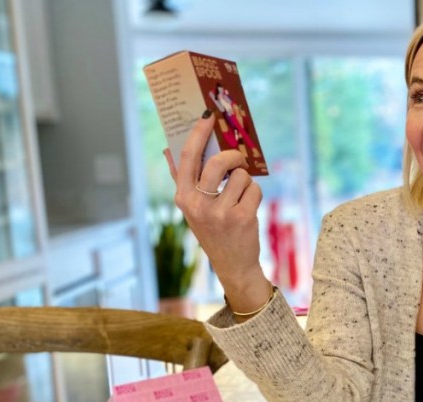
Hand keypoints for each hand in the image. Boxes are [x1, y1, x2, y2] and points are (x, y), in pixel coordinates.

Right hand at [164, 112, 270, 310]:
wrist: (232, 263)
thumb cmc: (212, 228)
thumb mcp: (192, 206)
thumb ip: (181, 178)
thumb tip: (167, 148)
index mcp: (182, 197)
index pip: (188, 157)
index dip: (198, 134)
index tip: (208, 117)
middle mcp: (198, 204)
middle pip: (219, 162)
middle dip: (234, 156)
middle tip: (238, 161)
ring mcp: (220, 212)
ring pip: (241, 176)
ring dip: (246, 182)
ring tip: (240, 197)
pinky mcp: (242, 218)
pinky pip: (255, 189)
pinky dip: (255, 195)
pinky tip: (248, 208)